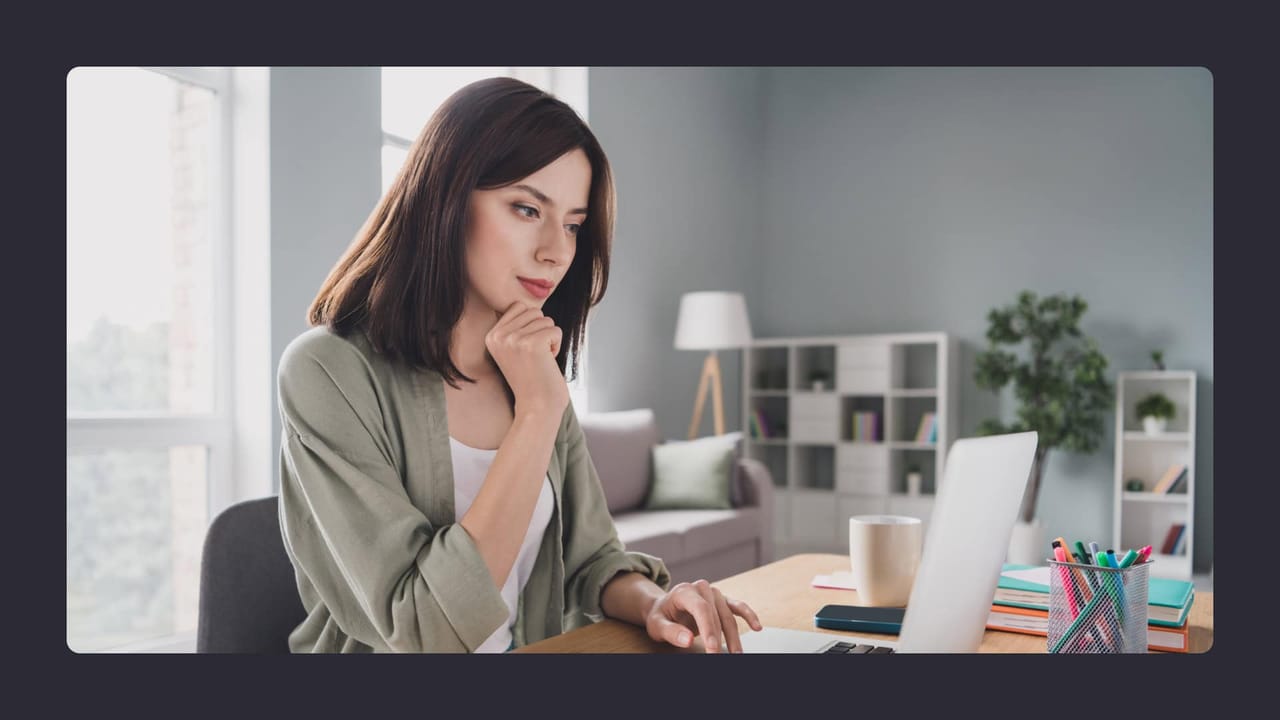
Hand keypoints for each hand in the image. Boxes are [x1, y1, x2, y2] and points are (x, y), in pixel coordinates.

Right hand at [484, 302, 568, 418]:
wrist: (537, 407)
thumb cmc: (531, 378)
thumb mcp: (513, 349)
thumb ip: (516, 326)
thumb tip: (527, 303)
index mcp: (491, 335)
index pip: (519, 306)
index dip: (531, 325)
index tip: (527, 349)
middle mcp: (499, 335)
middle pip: (534, 311)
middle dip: (541, 331)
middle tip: (535, 356)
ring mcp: (514, 339)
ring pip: (546, 320)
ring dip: (549, 340)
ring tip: (540, 361)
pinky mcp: (532, 344)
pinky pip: (556, 330)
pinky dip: (557, 346)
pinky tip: (547, 363)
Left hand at [644, 579, 762, 652]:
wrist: (664, 607)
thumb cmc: (661, 616)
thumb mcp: (657, 625)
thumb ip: (671, 632)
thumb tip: (687, 639)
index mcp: (684, 591)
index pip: (701, 609)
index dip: (709, 630)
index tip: (712, 649)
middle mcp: (701, 588)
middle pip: (716, 614)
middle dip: (720, 638)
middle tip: (720, 658)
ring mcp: (714, 593)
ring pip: (728, 616)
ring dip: (734, 636)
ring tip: (737, 654)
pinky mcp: (722, 600)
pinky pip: (737, 606)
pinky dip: (748, 616)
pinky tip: (757, 627)